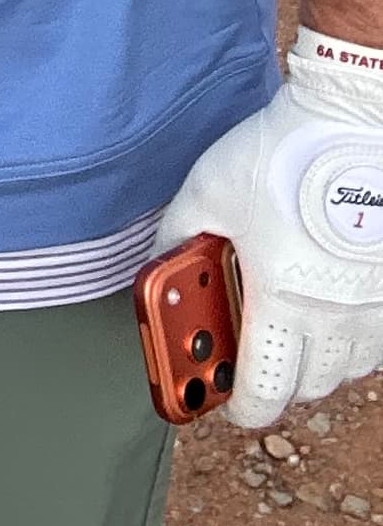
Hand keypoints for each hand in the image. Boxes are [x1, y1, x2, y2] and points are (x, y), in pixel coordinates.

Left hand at [158, 29, 382, 426]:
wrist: (349, 119)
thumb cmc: (277, 154)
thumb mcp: (205, 191)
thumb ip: (179, 237)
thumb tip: (164, 266)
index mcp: (281, 298)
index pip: (264, 387)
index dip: (240, 407)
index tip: (222, 403)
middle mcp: (335, 313)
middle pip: (308, 388)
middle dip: (275, 385)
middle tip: (250, 363)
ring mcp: (373, 304)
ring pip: (348, 370)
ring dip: (316, 366)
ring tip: (289, 336)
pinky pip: (377, 342)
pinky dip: (353, 343)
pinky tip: (331, 313)